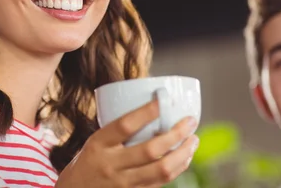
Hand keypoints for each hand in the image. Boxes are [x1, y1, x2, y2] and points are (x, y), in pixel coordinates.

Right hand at [56, 99, 198, 187]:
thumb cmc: (87, 163)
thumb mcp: (95, 142)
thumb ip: (118, 130)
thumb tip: (152, 107)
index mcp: (99, 144)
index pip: (125, 126)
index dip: (146, 112)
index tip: (162, 100)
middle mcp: (110, 165)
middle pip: (150, 149)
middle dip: (176, 134)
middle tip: (190, 122)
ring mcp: (122, 184)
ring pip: (161, 170)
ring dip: (182, 153)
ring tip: (193, 140)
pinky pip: (160, 183)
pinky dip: (177, 169)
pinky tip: (184, 158)